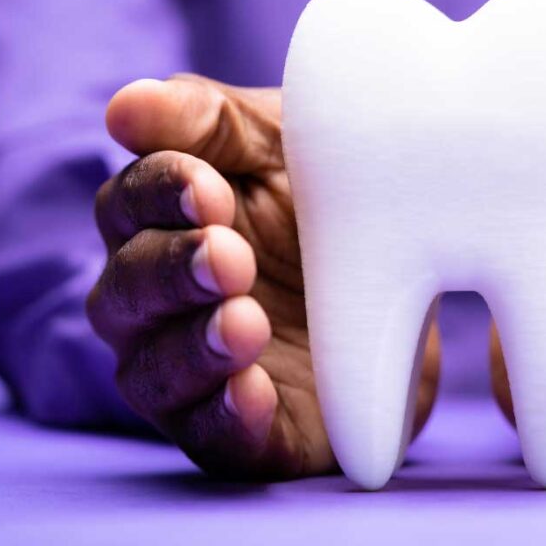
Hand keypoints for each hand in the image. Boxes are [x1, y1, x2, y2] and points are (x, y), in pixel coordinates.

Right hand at [87, 74, 440, 478]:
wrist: (421, 283)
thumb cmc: (328, 200)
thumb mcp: (286, 143)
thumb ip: (211, 120)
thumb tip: (125, 107)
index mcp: (160, 223)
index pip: (128, 205)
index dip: (158, 195)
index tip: (209, 188)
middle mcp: (157, 304)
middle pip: (126, 292)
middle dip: (173, 272)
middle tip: (231, 256)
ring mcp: (194, 374)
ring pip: (154, 372)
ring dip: (193, 349)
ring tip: (244, 323)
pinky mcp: (245, 435)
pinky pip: (212, 438)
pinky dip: (226, 417)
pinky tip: (253, 391)